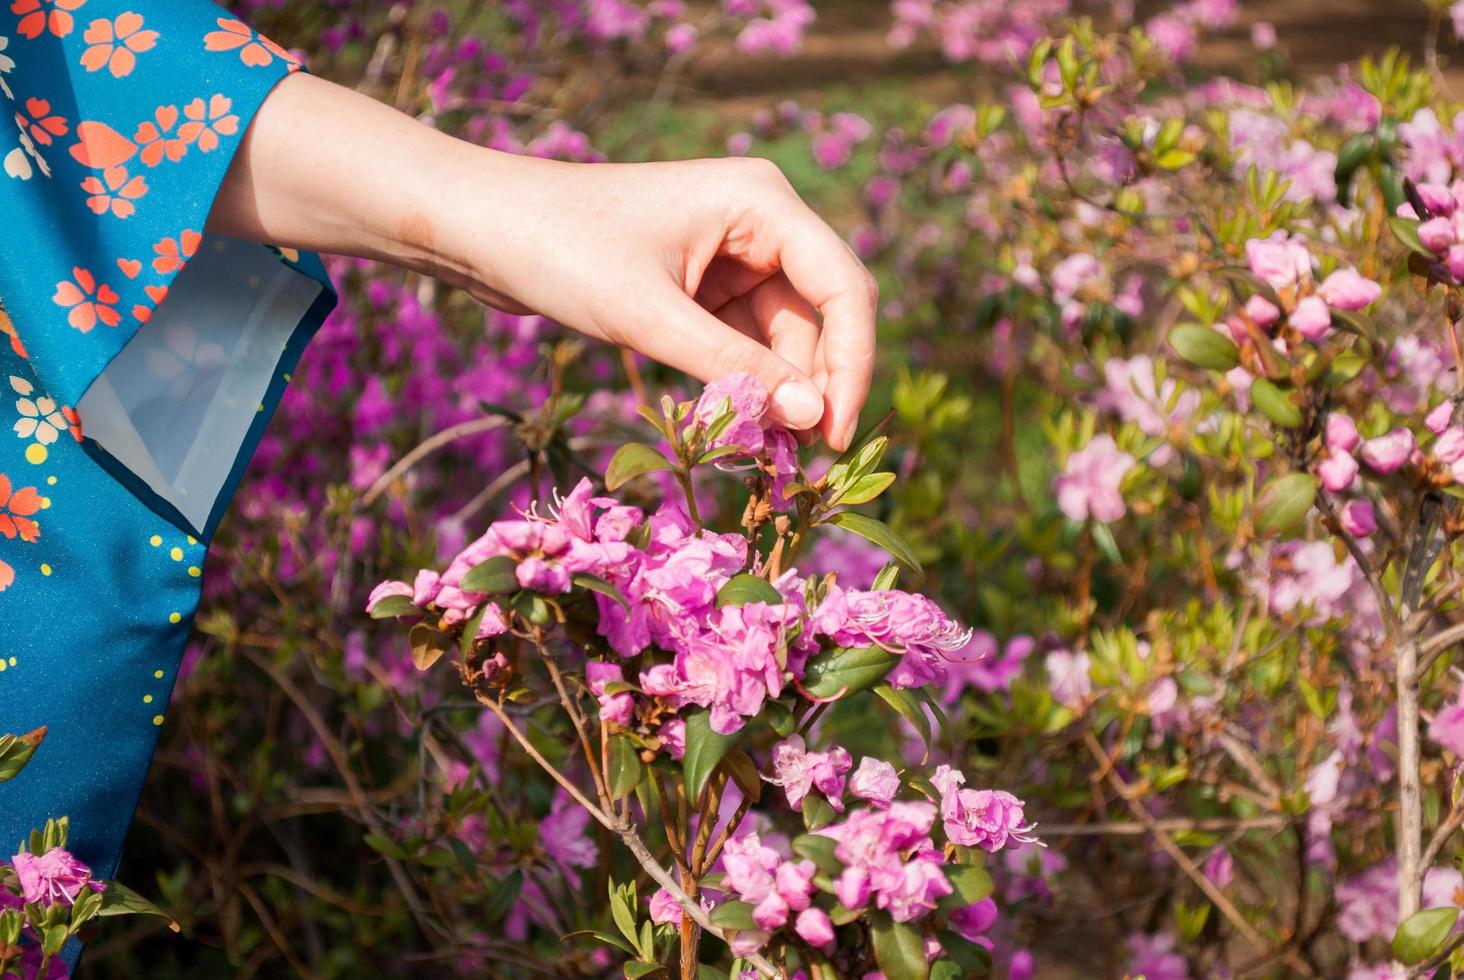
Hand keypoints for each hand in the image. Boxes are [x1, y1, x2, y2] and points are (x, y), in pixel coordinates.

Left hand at [453, 155, 876, 448]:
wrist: (481, 229)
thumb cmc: (559, 252)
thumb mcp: (649, 317)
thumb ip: (733, 367)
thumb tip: (811, 417)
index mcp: (761, 201)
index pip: (844, 287)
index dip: (853, 364)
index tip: (836, 436)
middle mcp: (760, 220)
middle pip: (822, 316)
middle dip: (814, 386)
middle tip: (800, 461)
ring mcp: (733, 253)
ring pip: (784, 336)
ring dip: (777, 392)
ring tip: (763, 453)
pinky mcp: (704, 284)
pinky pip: (746, 340)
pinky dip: (744, 382)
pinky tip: (737, 425)